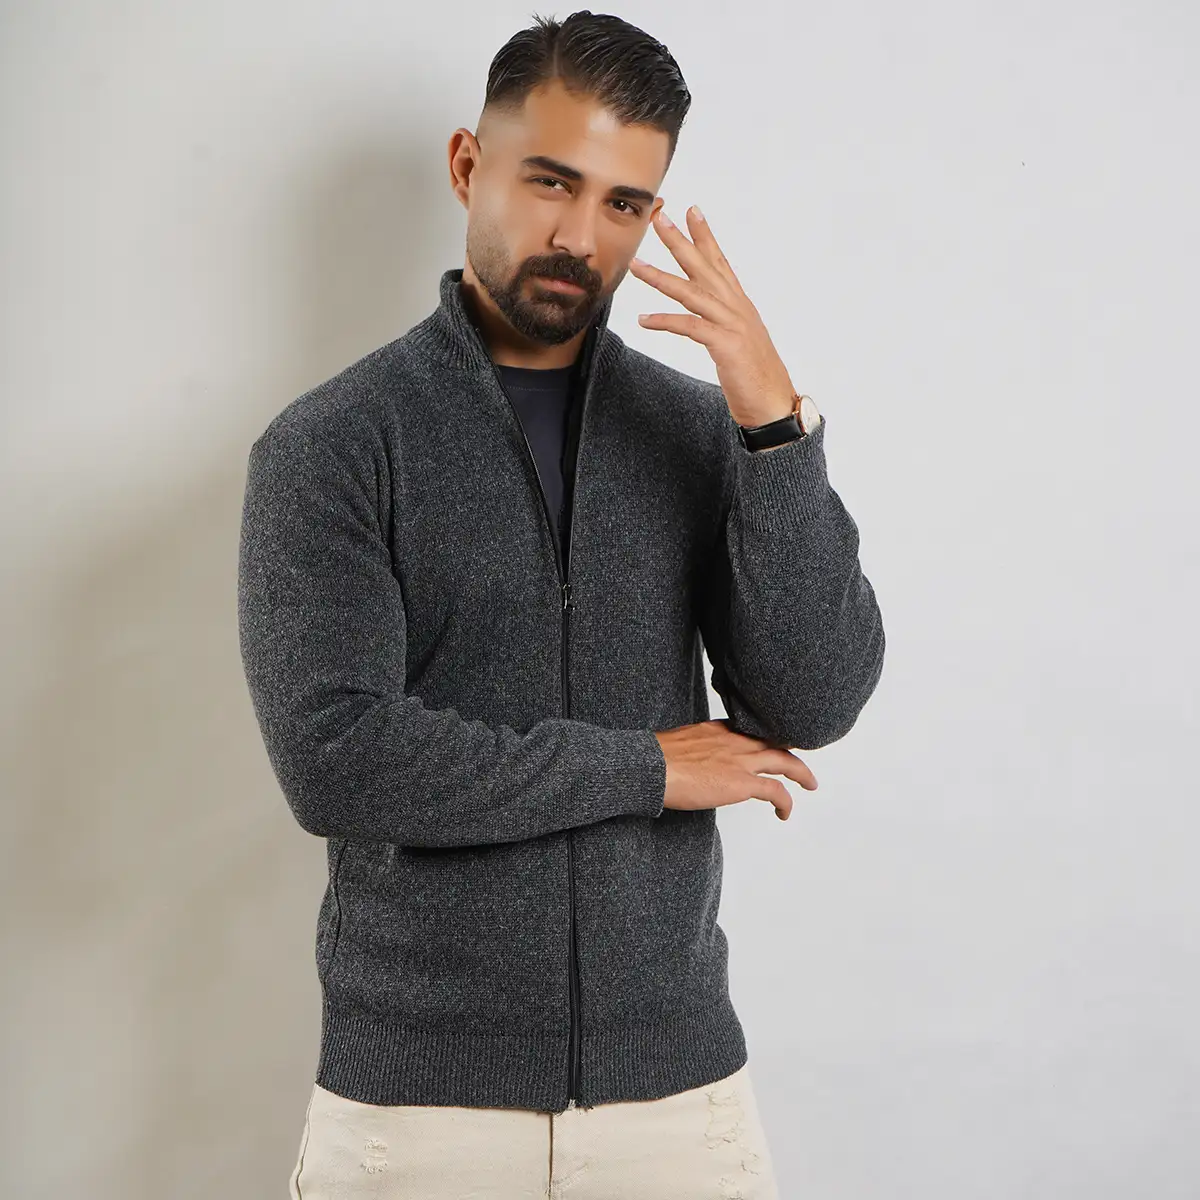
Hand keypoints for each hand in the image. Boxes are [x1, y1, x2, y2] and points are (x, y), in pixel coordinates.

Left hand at [629, 206, 799, 426]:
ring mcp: (732, 324)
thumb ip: (722, 324)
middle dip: (680, 241)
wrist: (774, 403)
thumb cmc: (755, 377)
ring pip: (691, 293)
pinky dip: (665, 321)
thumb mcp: (738, 342)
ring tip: (637, 264)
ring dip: (661, 277)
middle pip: (704, 267)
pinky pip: (689, 327)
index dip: (705, 236)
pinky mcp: (725, 345)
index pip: (720, 262)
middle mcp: (737, 308)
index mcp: (740, 305)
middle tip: (659, 218)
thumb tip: (706, 318)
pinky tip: (644, 320)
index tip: (692, 211)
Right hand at [653, 719, 817, 820]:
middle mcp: (735, 740)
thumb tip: (689, 763)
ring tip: (809, 784)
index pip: (750, 729)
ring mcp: (741, 760)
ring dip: (801, 774)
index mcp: (718, 729)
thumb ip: (693, 750)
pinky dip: (786, 803)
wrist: (651, 767)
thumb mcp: (678, 744)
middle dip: (791, 751)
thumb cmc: (654, 760)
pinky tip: (784, 813)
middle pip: (775, 741)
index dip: (765, 737)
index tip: (772, 744)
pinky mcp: (742, 783)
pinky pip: (776, 792)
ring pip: (785, 762)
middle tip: (801, 762)